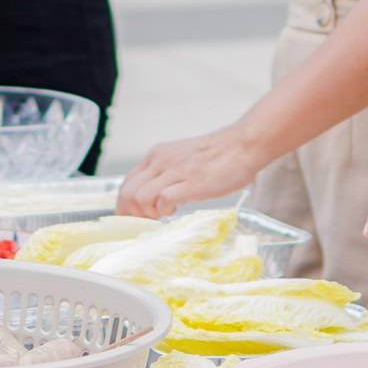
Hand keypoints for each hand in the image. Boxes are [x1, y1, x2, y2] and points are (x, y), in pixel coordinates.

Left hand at [116, 128, 268, 217]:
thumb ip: (167, 173)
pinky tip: (175, 210)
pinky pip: (163, 200)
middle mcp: (160, 161)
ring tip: (162, 215)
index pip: (127, 183)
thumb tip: (156, 198)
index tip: (134, 218)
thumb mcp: (182, 158)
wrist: (241, 145)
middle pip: (128, 192)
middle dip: (132, 214)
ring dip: (147, 214)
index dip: (126, 205)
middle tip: (147, 222)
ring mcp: (175, 171)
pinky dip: (164, 211)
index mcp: (157, 156)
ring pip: (140, 198)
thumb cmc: (217, 155)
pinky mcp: (191, 182)